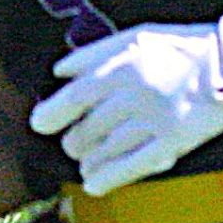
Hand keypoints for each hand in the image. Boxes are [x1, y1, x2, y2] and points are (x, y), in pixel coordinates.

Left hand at [30, 18, 222, 195]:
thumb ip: (93, 54)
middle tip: (72, 143)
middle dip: (74, 140)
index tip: (40, 124)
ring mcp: (156, 120)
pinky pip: (134, 165)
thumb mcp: (135, 37)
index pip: (73, 98)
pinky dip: (110, 178)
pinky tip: (93, 184)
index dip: (51, 114)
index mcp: (121, 68)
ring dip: (88, 161)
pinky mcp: (176, 140)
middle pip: (87, 129)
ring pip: (107, 150)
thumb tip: (59, 73)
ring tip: (83, 163)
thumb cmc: (182, 48)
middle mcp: (135, 95)